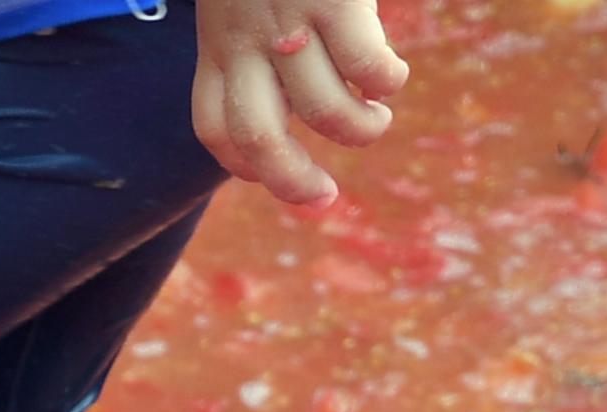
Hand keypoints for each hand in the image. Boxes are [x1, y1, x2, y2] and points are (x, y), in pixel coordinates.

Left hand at [193, 0, 410, 206]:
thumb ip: (260, 44)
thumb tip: (307, 98)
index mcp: (218, 43)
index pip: (215, 127)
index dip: (243, 167)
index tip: (271, 177)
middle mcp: (246, 39)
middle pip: (258, 137)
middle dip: (292, 182)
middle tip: (324, 197)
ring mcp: (289, 21)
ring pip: (324, 109)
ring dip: (360, 130)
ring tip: (377, 117)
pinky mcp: (336, 0)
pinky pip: (366, 68)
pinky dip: (387, 83)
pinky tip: (392, 76)